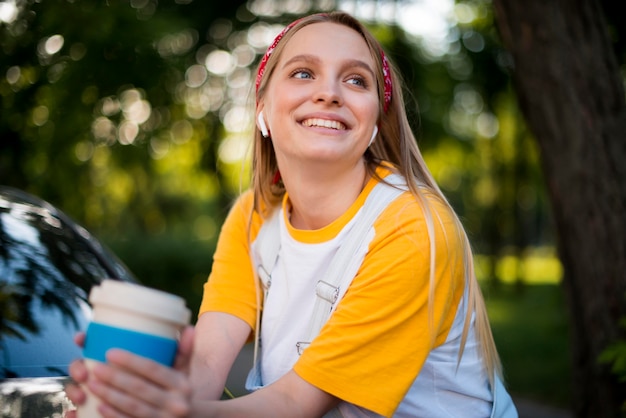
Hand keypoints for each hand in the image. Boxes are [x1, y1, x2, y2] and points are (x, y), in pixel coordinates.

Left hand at [65, 327, 194, 417]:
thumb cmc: (181, 393)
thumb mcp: (186, 373)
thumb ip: (185, 351)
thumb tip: (189, 329)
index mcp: (182, 384)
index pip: (153, 369)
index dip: (131, 361)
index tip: (110, 352)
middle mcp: (176, 403)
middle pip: (139, 388)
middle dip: (114, 377)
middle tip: (95, 368)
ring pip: (133, 407)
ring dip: (109, 395)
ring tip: (92, 384)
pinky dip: (114, 415)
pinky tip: (100, 406)